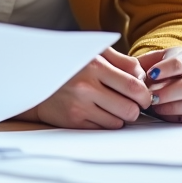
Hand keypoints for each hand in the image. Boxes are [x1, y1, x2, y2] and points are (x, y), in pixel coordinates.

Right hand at [18, 48, 152, 128]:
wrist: (36, 79)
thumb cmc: (71, 65)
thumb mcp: (94, 53)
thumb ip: (122, 61)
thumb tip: (144, 77)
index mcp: (95, 66)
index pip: (134, 87)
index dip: (145, 95)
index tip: (143, 96)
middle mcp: (86, 87)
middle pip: (130, 110)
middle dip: (135, 109)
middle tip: (130, 103)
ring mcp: (79, 106)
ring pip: (118, 122)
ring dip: (119, 117)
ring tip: (110, 105)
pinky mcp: (73, 121)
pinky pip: (103, 129)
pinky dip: (105, 123)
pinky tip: (98, 112)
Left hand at [138, 46, 181, 123]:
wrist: (165, 83)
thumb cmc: (156, 71)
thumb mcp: (148, 62)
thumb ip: (141, 65)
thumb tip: (137, 75)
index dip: (167, 69)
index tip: (151, 74)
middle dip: (168, 94)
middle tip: (151, 96)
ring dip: (173, 107)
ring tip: (156, 106)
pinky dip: (181, 117)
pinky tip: (167, 113)